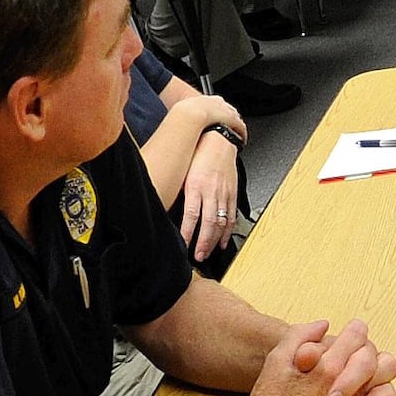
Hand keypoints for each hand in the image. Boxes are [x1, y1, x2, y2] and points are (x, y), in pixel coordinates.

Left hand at [179, 132, 240, 257]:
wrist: (220, 139)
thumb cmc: (200, 152)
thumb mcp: (183, 170)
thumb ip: (176, 189)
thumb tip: (163, 205)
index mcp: (196, 186)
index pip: (192, 215)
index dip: (188, 233)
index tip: (183, 245)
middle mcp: (211, 191)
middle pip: (209, 223)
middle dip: (204, 242)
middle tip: (198, 256)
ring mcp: (224, 193)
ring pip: (221, 222)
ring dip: (215, 240)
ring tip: (208, 252)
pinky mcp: (232, 193)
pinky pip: (231, 216)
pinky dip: (228, 231)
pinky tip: (223, 241)